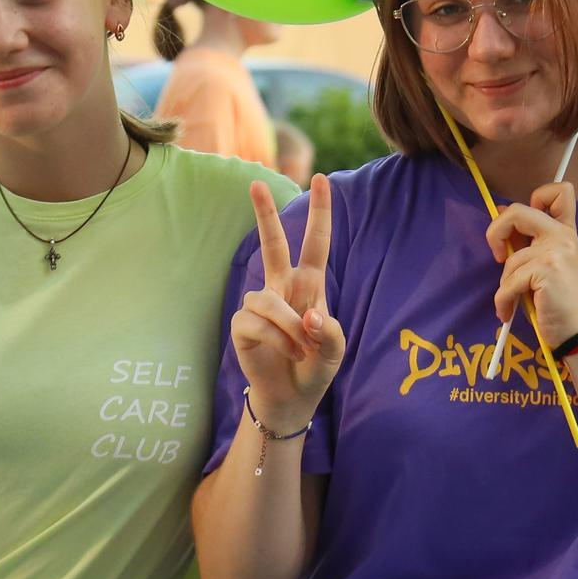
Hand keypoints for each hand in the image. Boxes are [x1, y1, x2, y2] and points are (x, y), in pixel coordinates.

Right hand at [230, 175, 346, 431]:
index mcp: (309, 286)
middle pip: (272, 244)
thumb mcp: (335, 352)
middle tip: (256, 182)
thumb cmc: (315, 368)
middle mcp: (282, 289)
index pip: (315, 244)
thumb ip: (331, 333)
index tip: (320, 179)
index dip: (320, 213)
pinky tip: (287, 353)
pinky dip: (277, 338)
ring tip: (302, 350)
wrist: (292, 399)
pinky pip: (256, 322)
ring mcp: (260, 306)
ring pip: (268, 300)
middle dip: (264, 214)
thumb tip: (310, 316)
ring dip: (290, 327)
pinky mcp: (243, 326)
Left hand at [486, 183, 577, 342]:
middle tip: (499, 256)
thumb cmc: (559, 301)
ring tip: (514, 301)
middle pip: (517, 210)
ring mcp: (556, 251)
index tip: (524, 226)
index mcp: (565, 231)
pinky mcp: (546, 270)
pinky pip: (508, 283)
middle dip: (495, 232)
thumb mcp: (547, 264)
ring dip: (505, 285)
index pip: (561, 191)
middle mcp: (562, 236)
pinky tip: (507, 313)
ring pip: (509, 259)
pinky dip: (503, 301)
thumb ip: (529, 240)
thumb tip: (500, 210)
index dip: (536, 197)